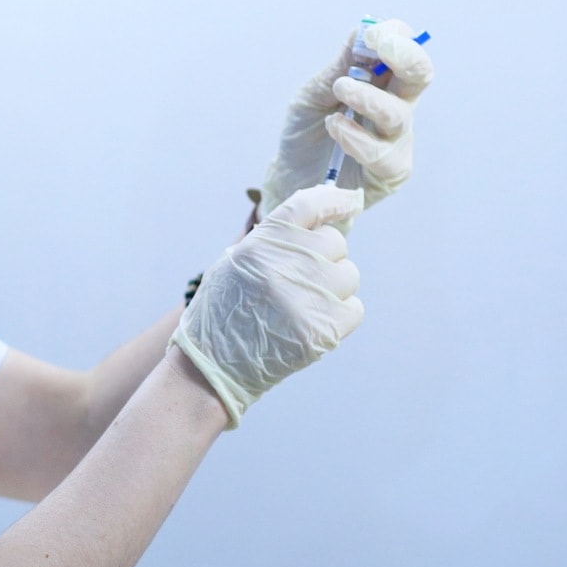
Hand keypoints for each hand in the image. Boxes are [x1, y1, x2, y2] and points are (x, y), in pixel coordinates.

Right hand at [170, 184, 364, 427]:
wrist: (211, 367)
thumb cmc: (223, 314)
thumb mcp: (235, 264)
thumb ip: (273, 242)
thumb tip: (318, 225)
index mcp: (261, 242)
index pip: (308, 205)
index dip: (334, 200)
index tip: (350, 202)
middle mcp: (284, 264)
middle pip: (336, 243)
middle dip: (327, 259)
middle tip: (304, 282)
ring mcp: (305, 297)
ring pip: (349, 275)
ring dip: (334, 289)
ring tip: (304, 307)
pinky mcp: (321, 330)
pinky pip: (355, 309)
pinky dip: (341, 317)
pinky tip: (315, 325)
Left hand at [259, 20, 434, 227]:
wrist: (291, 176)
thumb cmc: (307, 131)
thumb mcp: (315, 92)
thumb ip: (339, 67)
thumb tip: (363, 32)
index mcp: (382, 82)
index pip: (403, 52)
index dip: (395, 37)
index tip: (372, 34)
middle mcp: (397, 106)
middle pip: (420, 76)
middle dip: (407, 57)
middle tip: (380, 47)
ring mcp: (396, 140)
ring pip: (397, 115)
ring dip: (367, 98)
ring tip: (339, 92)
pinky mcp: (390, 173)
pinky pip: (382, 153)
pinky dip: (356, 137)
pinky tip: (335, 129)